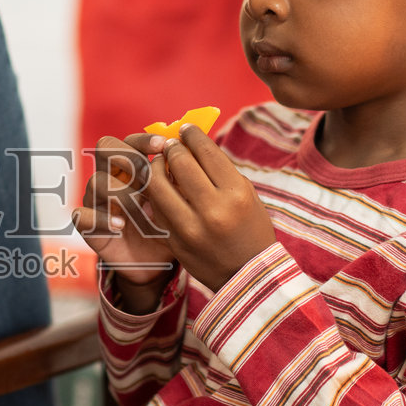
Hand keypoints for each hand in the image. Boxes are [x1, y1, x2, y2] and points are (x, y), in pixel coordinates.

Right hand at [74, 133, 176, 311]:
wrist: (157, 260)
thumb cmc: (169, 224)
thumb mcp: (179, 203)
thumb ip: (178, 181)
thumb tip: (187, 158)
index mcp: (132, 166)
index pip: (130, 140)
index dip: (144, 140)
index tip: (163, 146)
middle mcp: (111, 177)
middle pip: (105, 147)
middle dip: (127, 156)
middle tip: (147, 174)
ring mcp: (98, 200)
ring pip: (96, 181)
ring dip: (121, 192)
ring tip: (141, 207)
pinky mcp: (89, 225)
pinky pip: (81, 214)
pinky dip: (101, 218)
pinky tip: (121, 224)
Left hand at [140, 125, 276, 290]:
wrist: (249, 276)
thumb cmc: (251, 229)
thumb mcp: (246, 195)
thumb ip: (220, 171)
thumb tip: (193, 144)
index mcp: (236, 193)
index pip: (206, 152)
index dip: (192, 135)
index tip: (185, 130)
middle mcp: (213, 209)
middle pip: (180, 163)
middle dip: (172, 148)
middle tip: (170, 144)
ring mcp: (190, 227)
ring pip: (158, 184)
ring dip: (155, 168)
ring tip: (159, 163)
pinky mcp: (175, 241)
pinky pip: (156, 208)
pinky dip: (155, 193)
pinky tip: (159, 187)